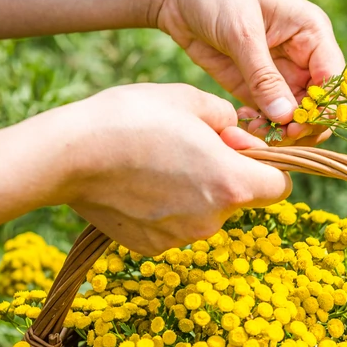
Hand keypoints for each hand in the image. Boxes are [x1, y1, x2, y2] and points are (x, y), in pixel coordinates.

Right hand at [51, 83, 291, 254]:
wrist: (67, 156)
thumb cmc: (132, 118)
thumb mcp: (190, 99)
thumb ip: (228, 119)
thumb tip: (238, 138)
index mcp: (232, 183)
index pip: (280, 186)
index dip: (268, 165)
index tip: (239, 148)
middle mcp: (213, 220)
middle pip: (240, 199)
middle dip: (227, 175)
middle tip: (190, 147)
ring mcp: (181, 238)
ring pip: (206, 212)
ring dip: (195, 190)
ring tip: (157, 161)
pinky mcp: (152, 247)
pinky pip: (175, 224)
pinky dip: (166, 207)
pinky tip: (138, 182)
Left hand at [154, 0, 345, 143]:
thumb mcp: (241, 31)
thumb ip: (263, 76)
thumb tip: (287, 117)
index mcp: (312, 34)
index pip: (333, 79)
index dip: (323, 106)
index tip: (299, 124)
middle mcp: (302, 57)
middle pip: (318, 104)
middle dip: (303, 124)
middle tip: (279, 136)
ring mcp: (278, 74)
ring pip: (294, 116)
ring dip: (281, 131)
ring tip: (255, 131)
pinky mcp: (253, 86)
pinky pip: (268, 117)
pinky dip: (261, 127)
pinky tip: (243, 122)